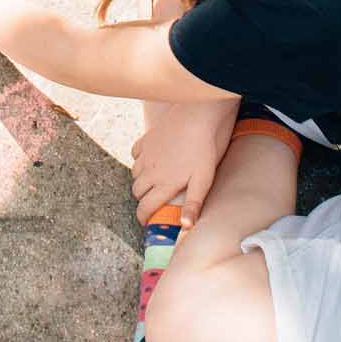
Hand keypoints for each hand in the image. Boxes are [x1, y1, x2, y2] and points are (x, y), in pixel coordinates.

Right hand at [131, 98, 239, 226]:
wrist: (198, 115)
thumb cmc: (205, 148)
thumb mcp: (204, 179)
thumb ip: (193, 203)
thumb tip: (185, 226)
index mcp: (165, 183)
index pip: (145, 207)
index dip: (143, 217)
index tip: (145, 221)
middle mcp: (151, 170)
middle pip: (137, 191)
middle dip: (142, 199)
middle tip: (154, 201)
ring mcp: (147, 153)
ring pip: (135, 173)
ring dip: (141, 180)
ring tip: (154, 181)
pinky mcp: (147, 139)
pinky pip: (136, 153)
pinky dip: (140, 160)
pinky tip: (151, 159)